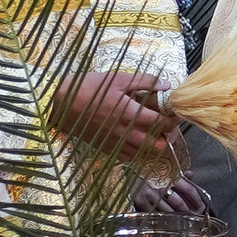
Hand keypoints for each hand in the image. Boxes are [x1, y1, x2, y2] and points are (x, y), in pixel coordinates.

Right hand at [56, 71, 180, 167]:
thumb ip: (144, 81)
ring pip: (143, 154)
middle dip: (167, 138)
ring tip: (156, 136)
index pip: (161, 123)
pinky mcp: (105, 148)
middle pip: (157, 145)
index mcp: (131, 114)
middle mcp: (125, 133)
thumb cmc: (90, 88)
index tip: (175, 115)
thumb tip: (166, 83)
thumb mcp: (118, 79)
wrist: (61, 103)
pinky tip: (138, 143)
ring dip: (153, 147)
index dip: (173, 120)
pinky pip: (127, 157)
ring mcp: (115, 143)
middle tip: (168, 128)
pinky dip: (136, 153)